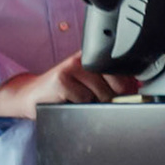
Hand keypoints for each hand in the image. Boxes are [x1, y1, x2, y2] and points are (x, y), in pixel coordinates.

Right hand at [0, 52, 139, 120]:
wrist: (29, 95)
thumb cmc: (62, 93)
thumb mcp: (87, 85)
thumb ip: (109, 84)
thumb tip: (135, 93)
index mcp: (92, 57)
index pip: (124, 73)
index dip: (124, 89)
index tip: (114, 94)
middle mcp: (82, 59)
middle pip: (117, 86)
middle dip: (109, 99)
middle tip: (91, 99)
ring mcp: (71, 68)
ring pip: (101, 95)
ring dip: (92, 105)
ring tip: (76, 100)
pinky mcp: (61, 80)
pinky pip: (84, 101)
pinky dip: (78, 106)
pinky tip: (66, 101)